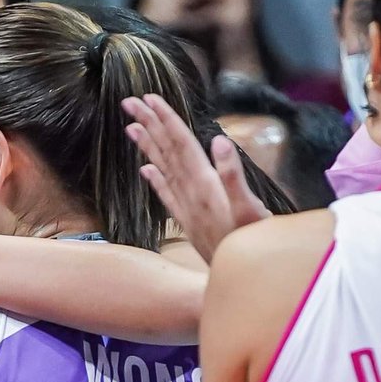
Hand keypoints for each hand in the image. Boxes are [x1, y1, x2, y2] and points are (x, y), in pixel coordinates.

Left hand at [124, 94, 269, 264]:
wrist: (239, 283)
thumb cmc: (251, 244)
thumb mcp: (249, 208)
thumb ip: (233, 175)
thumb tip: (219, 141)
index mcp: (204, 183)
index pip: (181, 142)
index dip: (166, 119)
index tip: (148, 98)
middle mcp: (190, 191)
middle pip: (167, 150)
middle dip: (149, 123)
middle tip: (129, 101)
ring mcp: (187, 206)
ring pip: (163, 168)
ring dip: (148, 145)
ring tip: (131, 127)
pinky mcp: (188, 221)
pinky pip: (167, 194)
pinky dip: (156, 178)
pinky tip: (146, 169)